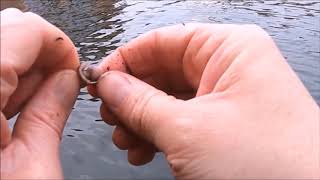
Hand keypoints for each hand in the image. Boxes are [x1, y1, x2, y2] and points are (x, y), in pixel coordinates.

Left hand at [0, 8, 79, 178]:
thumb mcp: (33, 169)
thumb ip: (52, 112)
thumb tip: (68, 81)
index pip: (25, 29)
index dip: (59, 47)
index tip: (72, 71)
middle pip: (5, 31)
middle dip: (41, 55)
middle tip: (56, 86)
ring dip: (20, 70)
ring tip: (31, 104)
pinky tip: (8, 108)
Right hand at [89, 23, 318, 178]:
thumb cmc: (267, 165)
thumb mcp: (188, 130)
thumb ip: (140, 103)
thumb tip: (109, 84)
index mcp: (230, 50)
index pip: (163, 41)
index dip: (125, 60)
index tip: (99, 79)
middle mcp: (231, 68)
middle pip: (164, 71)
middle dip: (131, 95)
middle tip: (109, 114)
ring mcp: (229, 98)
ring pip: (170, 99)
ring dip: (142, 119)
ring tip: (125, 139)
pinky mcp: (227, 126)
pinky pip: (182, 121)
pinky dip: (158, 134)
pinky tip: (143, 150)